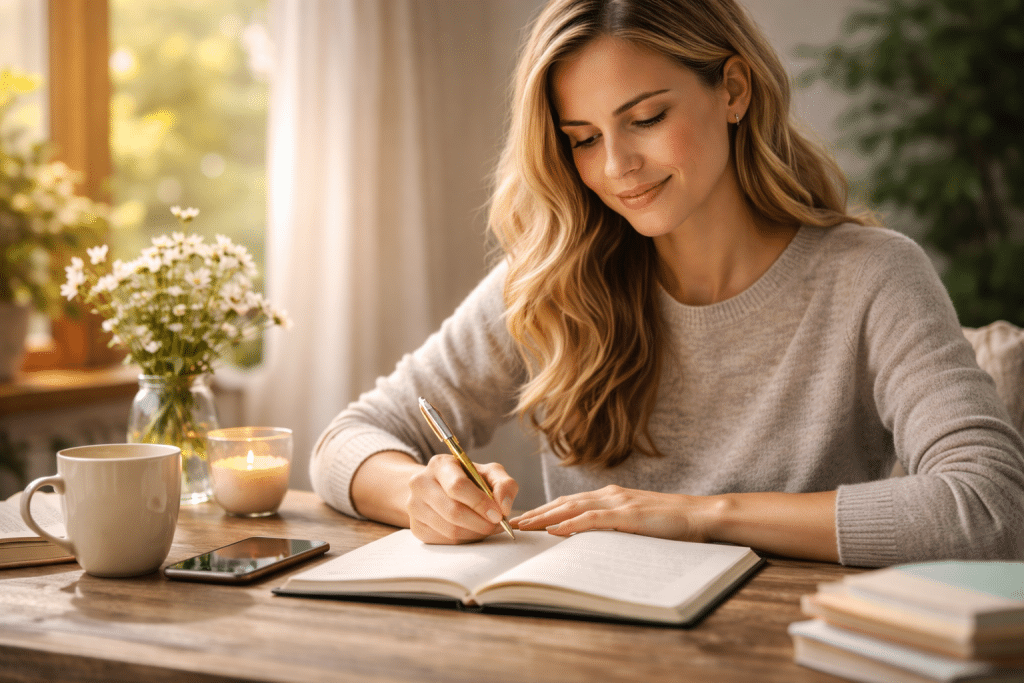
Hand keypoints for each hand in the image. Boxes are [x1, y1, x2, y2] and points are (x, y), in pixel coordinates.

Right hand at [406, 453, 517, 543]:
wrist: (440, 489)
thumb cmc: (468, 480)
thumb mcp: (488, 473)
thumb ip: (504, 484)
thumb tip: (504, 507)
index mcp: (439, 465)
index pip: (458, 486)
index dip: (480, 503)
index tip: (498, 514)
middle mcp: (421, 483)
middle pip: (453, 511)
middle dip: (481, 522)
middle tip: (497, 525)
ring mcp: (415, 507)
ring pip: (450, 530)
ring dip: (475, 533)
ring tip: (487, 527)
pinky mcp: (417, 528)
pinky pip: (446, 540)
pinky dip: (465, 539)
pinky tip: (472, 531)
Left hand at [510, 485, 712, 540]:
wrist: (700, 516)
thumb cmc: (671, 523)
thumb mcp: (636, 522)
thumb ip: (614, 525)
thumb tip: (590, 538)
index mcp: (611, 496)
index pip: (570, 502)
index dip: (546, 510)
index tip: (525, 518)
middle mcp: (610, 495)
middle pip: (564, 503)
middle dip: (537, 512)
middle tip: (514, 522)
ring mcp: (618, 503)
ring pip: (573, 508)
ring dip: (545, 517)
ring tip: (525, 525)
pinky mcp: (628, 515)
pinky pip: (593, 519)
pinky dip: (571, 524)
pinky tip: (554, 531)